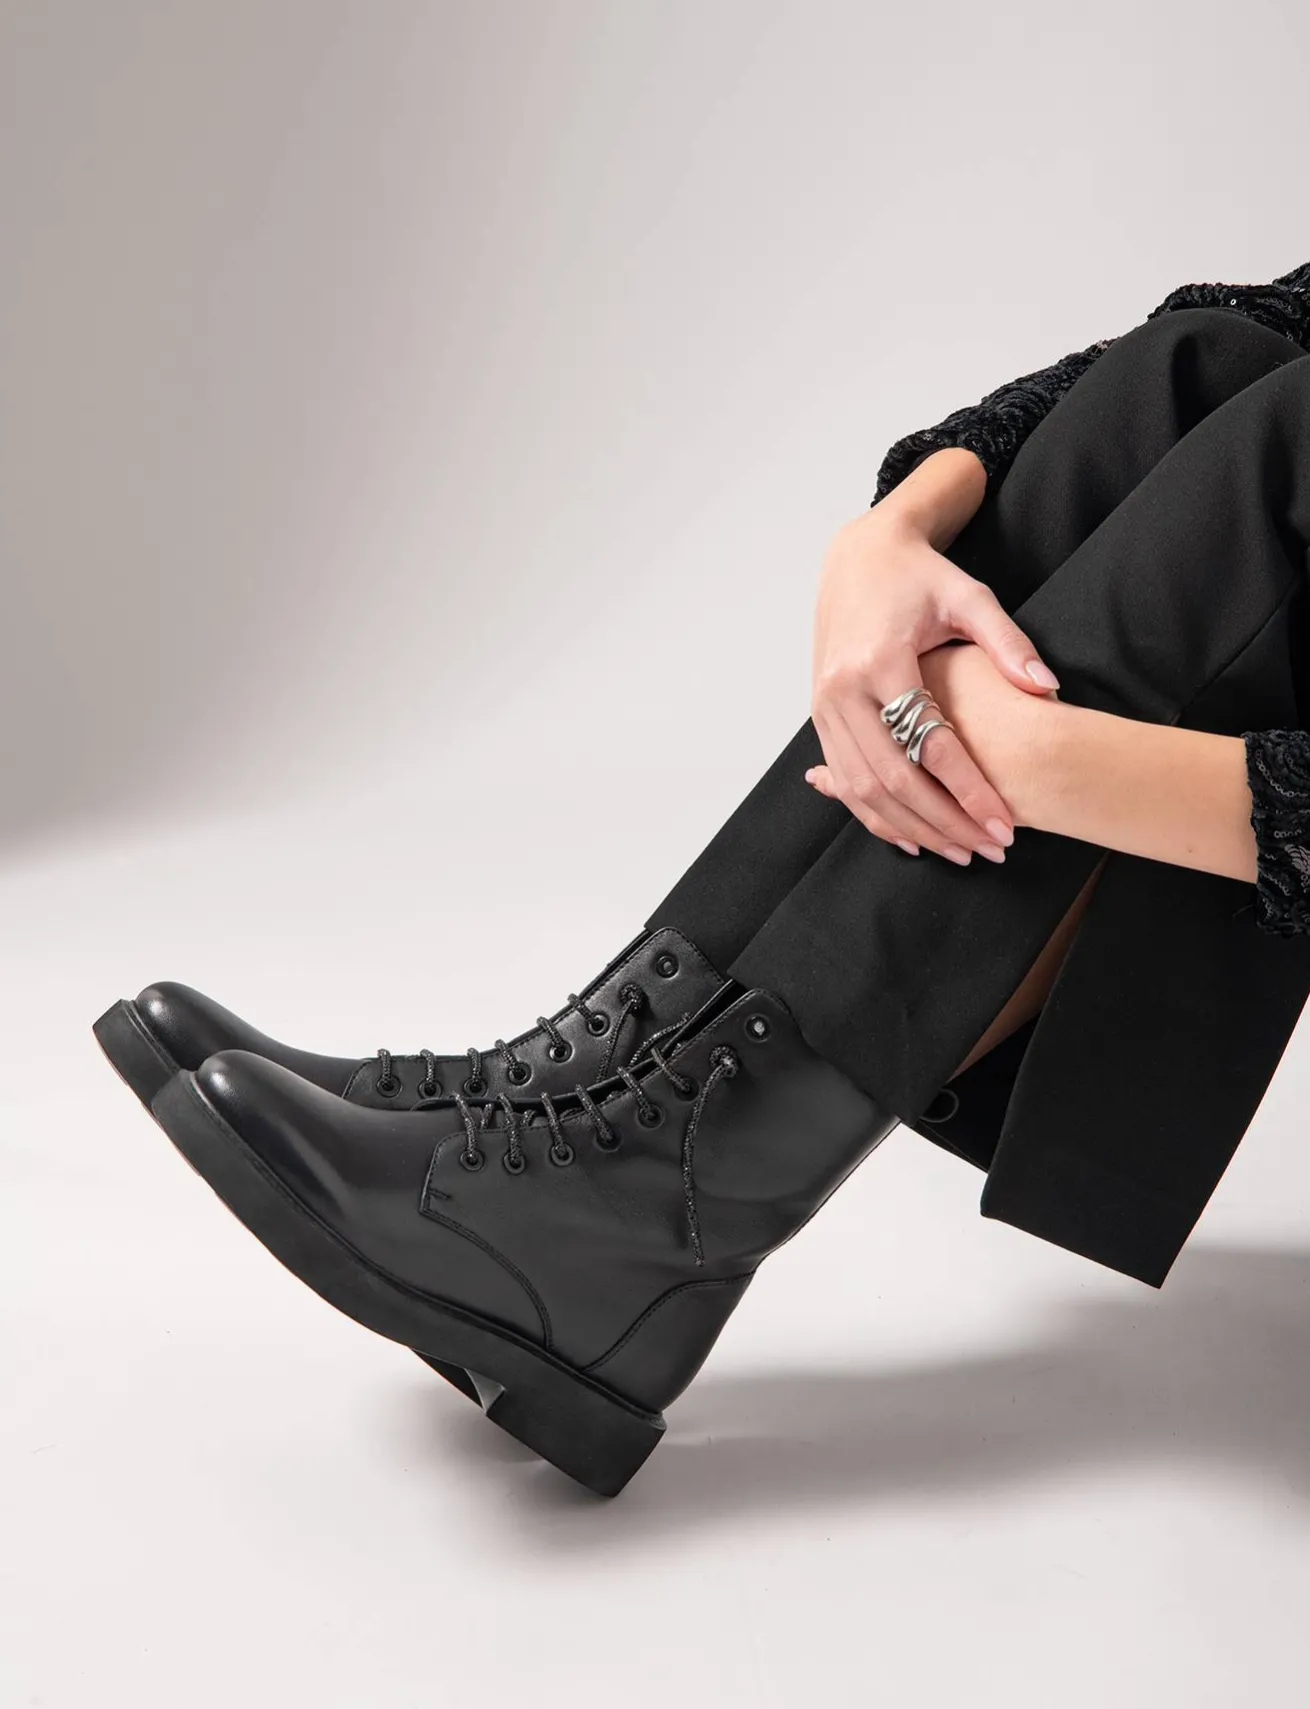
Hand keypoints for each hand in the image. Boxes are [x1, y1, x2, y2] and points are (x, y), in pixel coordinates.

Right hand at [811, 506, 1061, 861]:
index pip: (930, 744)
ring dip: (912, 828)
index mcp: (879, 661)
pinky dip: (877, 815)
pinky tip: (914, 838)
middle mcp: (843, 690)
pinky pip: (846, 780)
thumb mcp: (968, 597)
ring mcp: (824, 707)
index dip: (969, 790)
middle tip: (989, 848)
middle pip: (894, 779)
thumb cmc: (918, 575)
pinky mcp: (819, 717)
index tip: (1006, 822)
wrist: (858, 557)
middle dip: (945, 822)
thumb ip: (1007, 644)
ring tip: (960, 851)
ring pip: (863, 790)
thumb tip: (1046, 688)